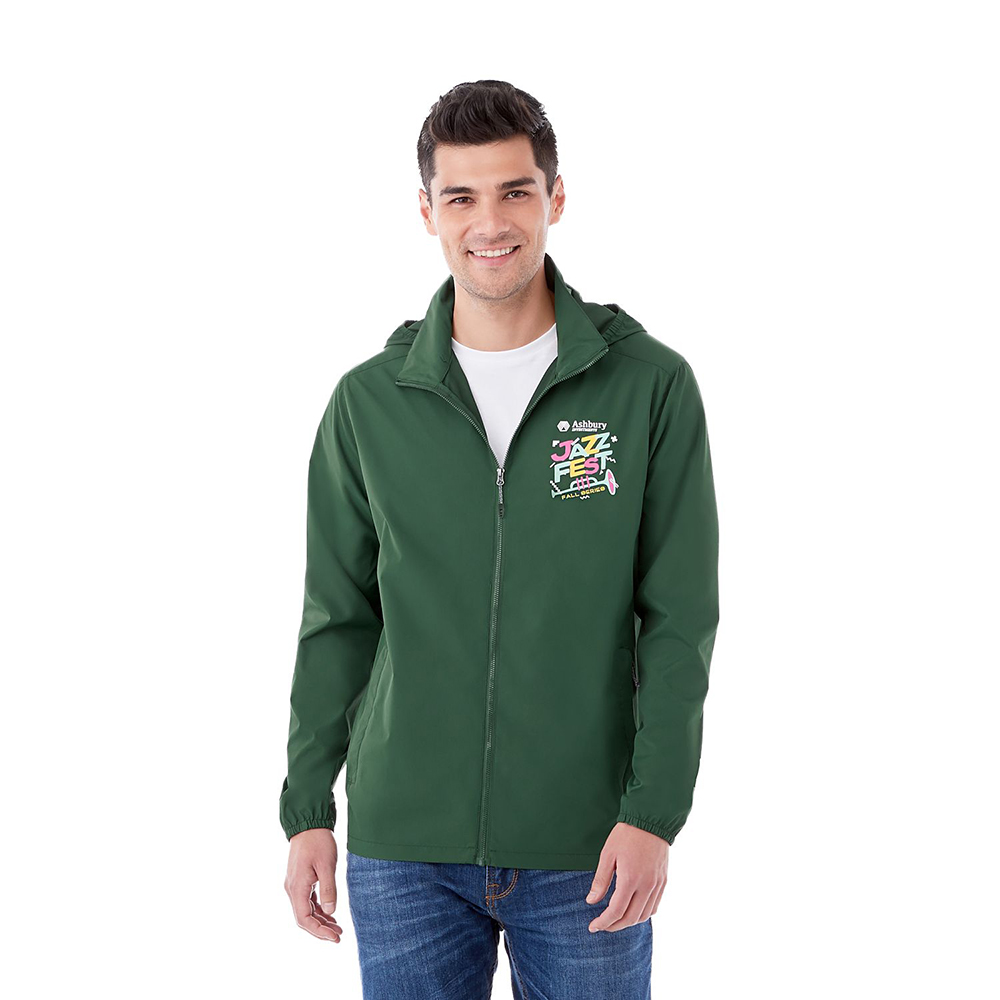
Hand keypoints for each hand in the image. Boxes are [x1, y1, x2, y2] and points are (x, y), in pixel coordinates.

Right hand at [284, 828, 342, 942]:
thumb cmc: (318, 842)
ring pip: (305, 910)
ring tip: (337, 927)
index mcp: (297, 888)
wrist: (308, 824)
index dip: (319, 931)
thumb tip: (331, 912)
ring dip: (320, 920)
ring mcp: (295, 885)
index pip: (304, 919)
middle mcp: (292, 889)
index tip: (335, 937)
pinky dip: (318, 909)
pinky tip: (329, 913)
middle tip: (338, 936)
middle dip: (320, 929)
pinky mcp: (299, 880)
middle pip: (304, 918)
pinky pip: (307, 901)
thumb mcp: (327, 865)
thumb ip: (329, 889)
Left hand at [585, 822, 668, 931]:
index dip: (603, 922)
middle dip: (614, 926)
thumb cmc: (626, 835)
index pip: (616, 911)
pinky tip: (633, 910)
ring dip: (629, 922)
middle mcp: (646, 885)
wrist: (651, 820)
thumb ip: (600, 880)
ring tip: (615, 920)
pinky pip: (654, 906)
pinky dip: (643, 914)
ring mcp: (657, 885)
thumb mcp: (607, 855)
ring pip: (644, 915)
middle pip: (631, 918)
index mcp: (630, 879)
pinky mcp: (663, 881)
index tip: (593, 926)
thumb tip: (591, 901)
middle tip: (602, 926)